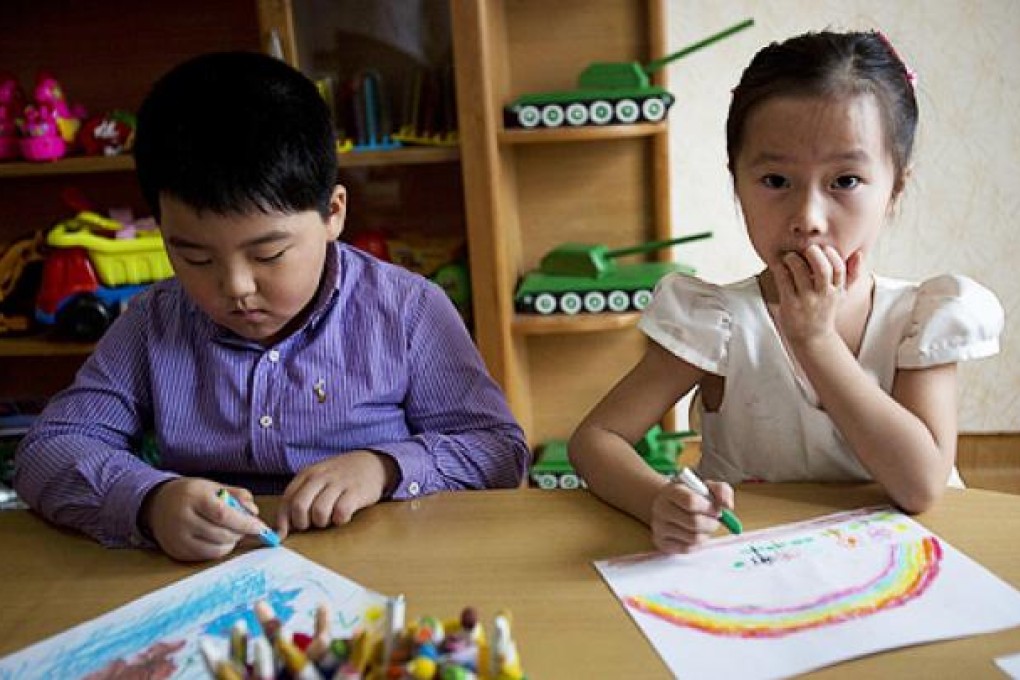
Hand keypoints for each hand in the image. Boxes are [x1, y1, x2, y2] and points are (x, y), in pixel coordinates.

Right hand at [141, 478, 268, 561]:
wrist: (157, 504)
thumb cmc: (191, 494)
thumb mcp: (213, 486)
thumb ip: (237, 495)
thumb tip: (254, 512)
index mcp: (194, 497)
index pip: (223, 514)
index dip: (244, 523)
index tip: (260, 527)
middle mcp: (183, 518)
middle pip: (221, 534)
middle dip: (240, 533)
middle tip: (247, 528)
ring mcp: (178, 537)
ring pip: (215, 548)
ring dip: (231, 543)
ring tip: (232, 532)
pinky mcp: (176, 551)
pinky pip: (205, 556)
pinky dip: (219, 550)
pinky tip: (219, 540)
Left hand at [276, 450, 397, 536]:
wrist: (371, 463)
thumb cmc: (339, 478)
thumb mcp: (316, 480)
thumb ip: (298, 499)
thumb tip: (280, 530)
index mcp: (307, 474)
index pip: (287, 500)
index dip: (283, 521)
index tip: (282, 536)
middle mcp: (321, 477)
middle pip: (299, 506)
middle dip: (302, 523)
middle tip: (311, 525)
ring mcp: (339, 483)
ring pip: (319, 511)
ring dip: (322, 522)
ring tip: (329, 518)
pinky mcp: (356, 492)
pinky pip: (341, 513)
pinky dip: (340, 520)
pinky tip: (343, 516)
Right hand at [650, 478, 734, 552]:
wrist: (667, 505)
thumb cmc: (691, 496)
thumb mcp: (705, 487)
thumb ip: (721, 490)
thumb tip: (728, 506)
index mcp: (671, 491)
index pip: (691, 502)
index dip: (709, 508)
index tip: (716, 509)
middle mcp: (661, 508)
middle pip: (694, 522)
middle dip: (712, 524)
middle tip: (714, 520)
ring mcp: (659, 526)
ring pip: (694, 538)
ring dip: (706, 534)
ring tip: (704, 527)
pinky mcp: (661, 542)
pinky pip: (687, 549)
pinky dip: (697, 544)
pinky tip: (695, 534)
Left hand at [772, 245, 857, 344]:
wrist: (812, 338)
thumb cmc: (824, 311)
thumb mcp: (842, 294)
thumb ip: (852, 275)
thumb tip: (858, 253)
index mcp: (836, 290)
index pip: (838, 268)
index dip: (831, 254)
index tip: (823, 249)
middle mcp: (823, 295)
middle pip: (822, 269)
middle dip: (814, 253)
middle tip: (806, 249)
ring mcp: (806, 300)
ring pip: (801, 271)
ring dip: (793, 259)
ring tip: (790, 257)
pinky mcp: (790, 304)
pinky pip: (784, 280)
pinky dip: (780, 269)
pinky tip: (779, 266)